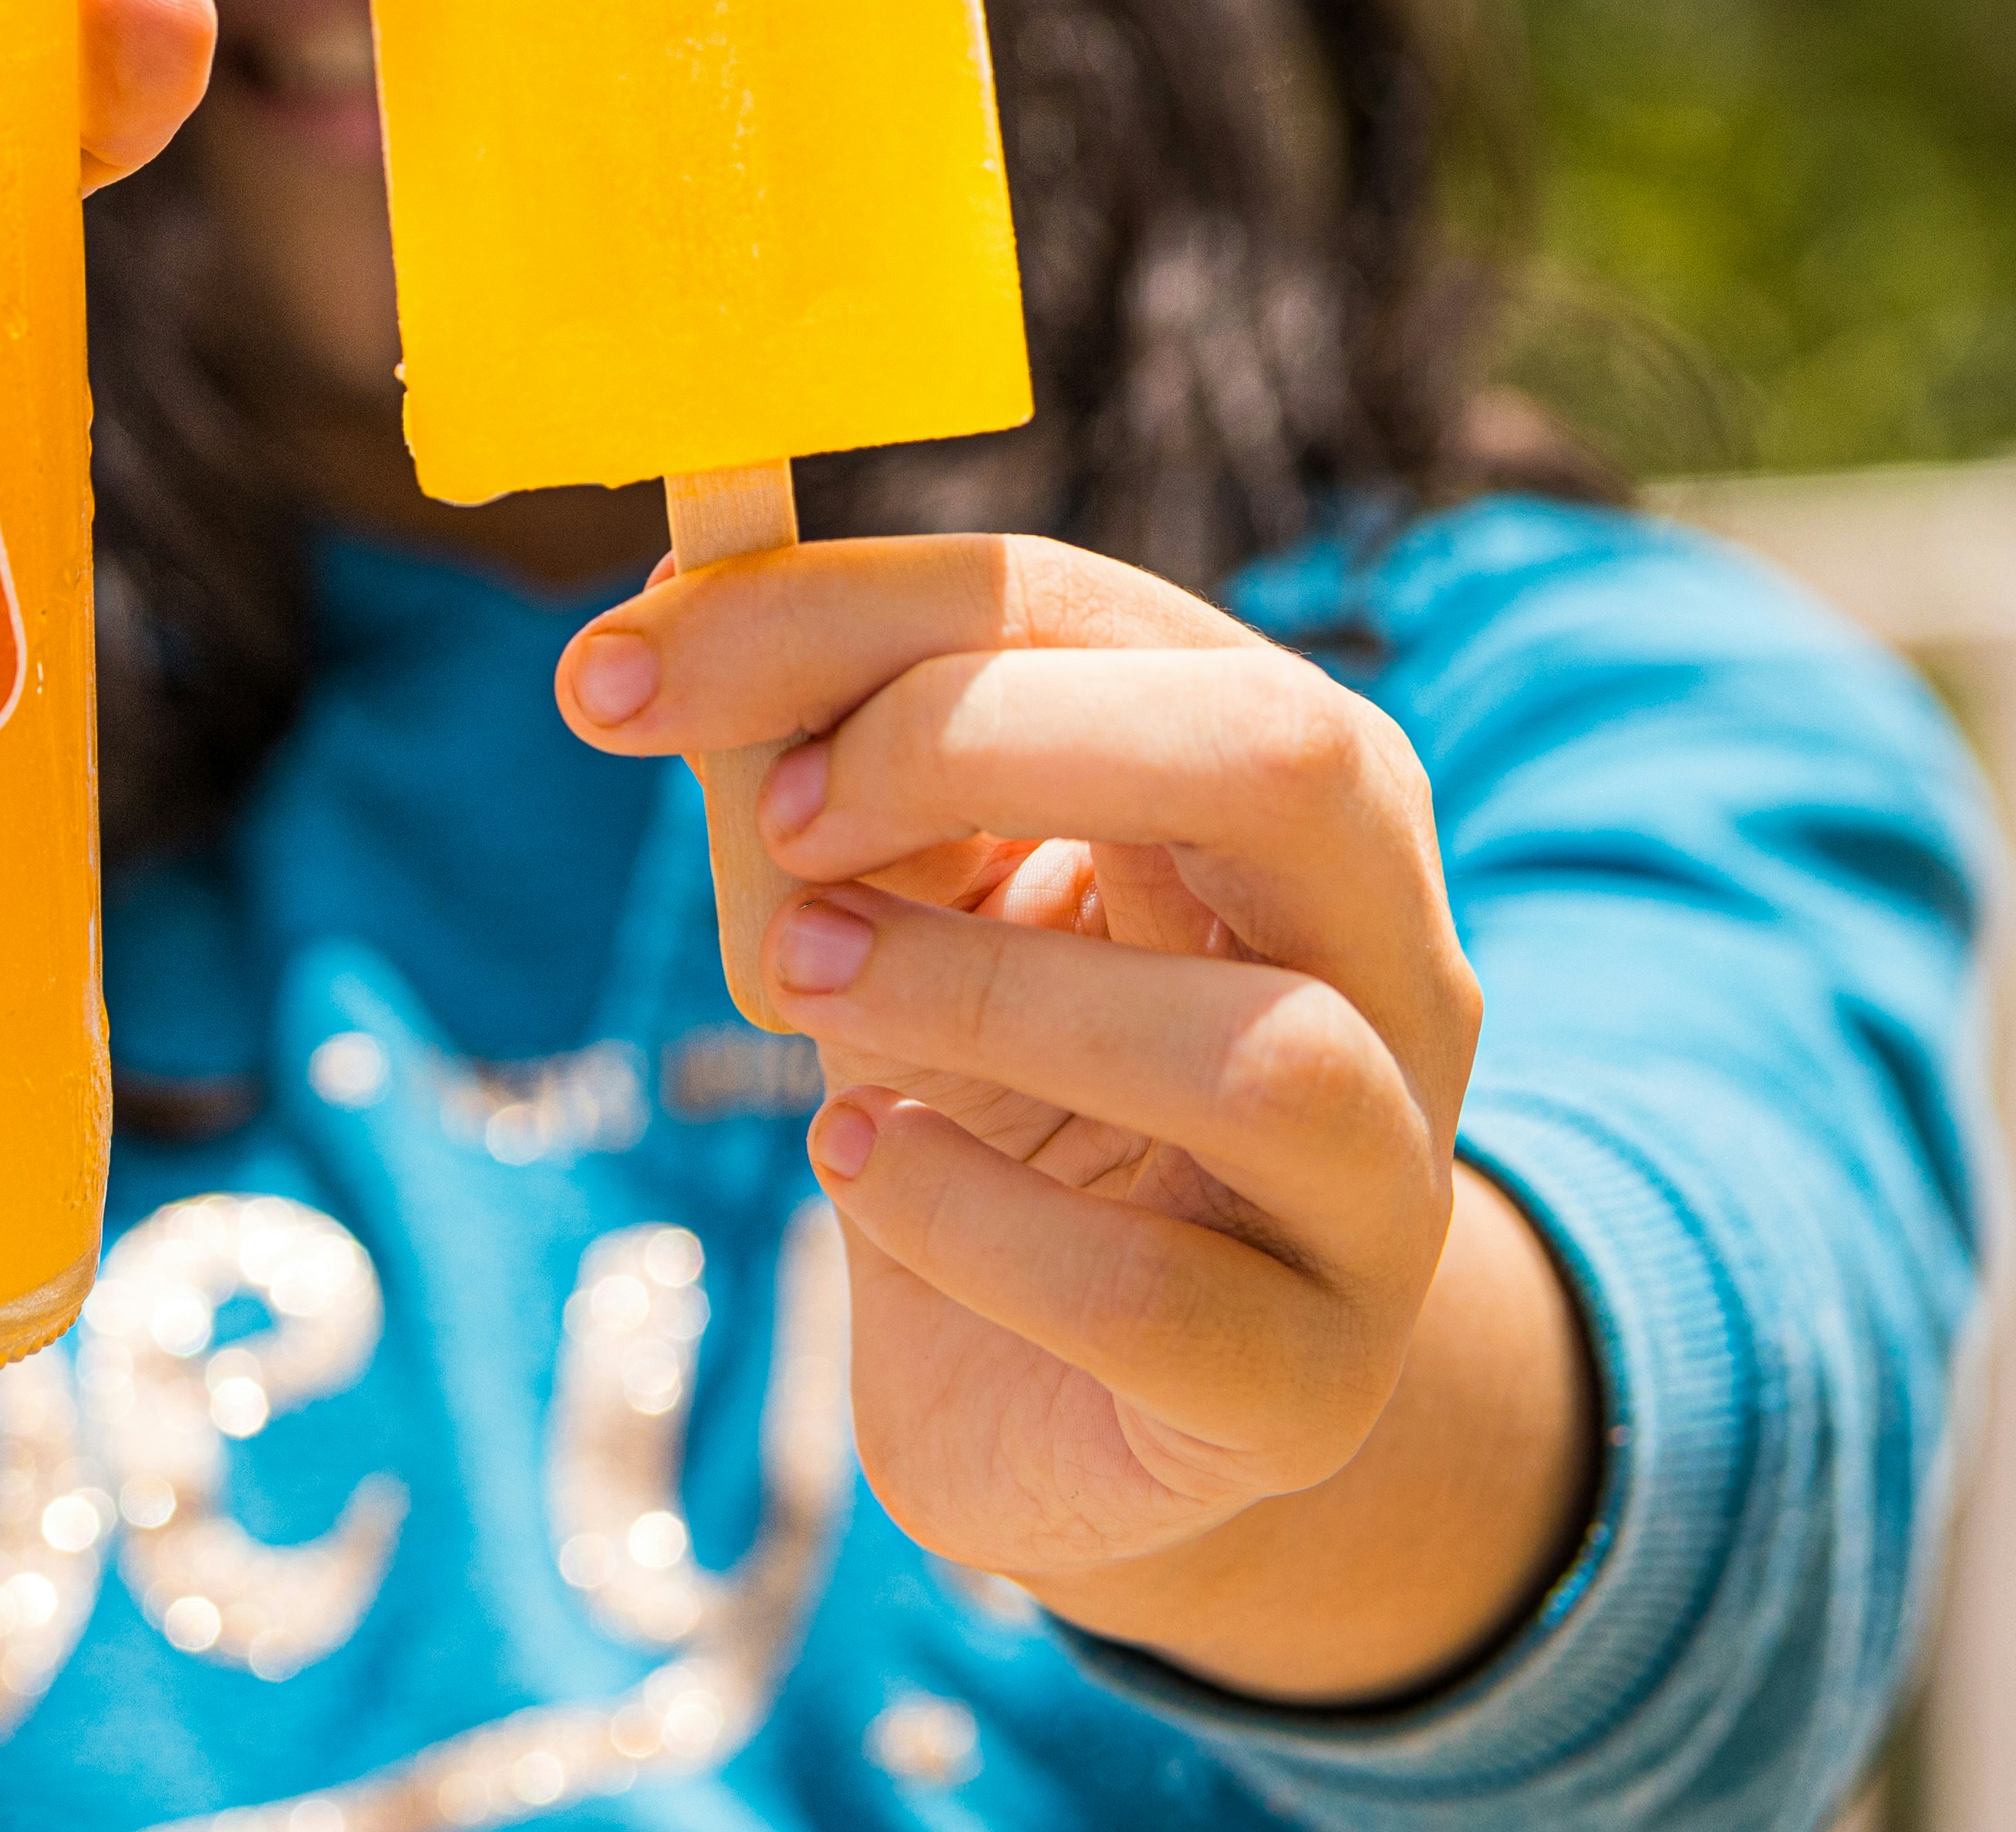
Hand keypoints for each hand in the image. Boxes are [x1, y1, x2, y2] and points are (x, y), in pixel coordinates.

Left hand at [555, 537, 1589, 1701]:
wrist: (1064, 1406)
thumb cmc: (990, 1103)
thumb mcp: (888, 907)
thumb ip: (801, 771)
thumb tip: (672, 609)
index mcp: (1289, 793)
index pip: (1100, 615)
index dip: (850, 611)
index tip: (625, 675)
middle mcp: (1390, 963)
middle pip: (1284, 755)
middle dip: (982, 743)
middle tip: (780, 823)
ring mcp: (1384, 1190)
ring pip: (1262, 1047)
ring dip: (979, 992)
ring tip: (804, 987)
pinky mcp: (1307, 1391)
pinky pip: (1155, 1295)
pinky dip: (966, 1218)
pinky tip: (862, 1168)